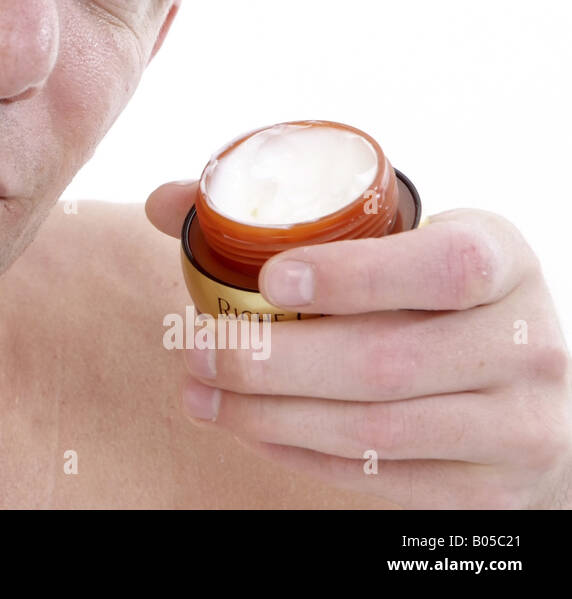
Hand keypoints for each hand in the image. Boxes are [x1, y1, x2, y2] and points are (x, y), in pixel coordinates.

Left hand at [146, 181, 571, 507]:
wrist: (525, 386)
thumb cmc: (430, 291)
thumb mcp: (396, 234)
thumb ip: (285, 214)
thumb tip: (164, 201)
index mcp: (501, 257)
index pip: (445, 267)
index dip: (355, 277)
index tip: (269, 281)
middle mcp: (525, 342)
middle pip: (387, 362)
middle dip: (271, 362)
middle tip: (195, 350)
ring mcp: (517, 424)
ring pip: (375, 431)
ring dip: (270, 416)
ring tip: (201, 394)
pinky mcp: (492, 488)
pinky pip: (380, 479)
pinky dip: (302, 455)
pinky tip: (251, 430)